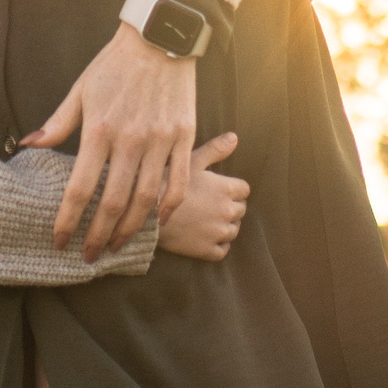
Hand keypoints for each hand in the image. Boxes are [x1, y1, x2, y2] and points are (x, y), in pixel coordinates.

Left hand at [30, 21, 198, 258]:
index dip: (68, 219)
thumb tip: (29, 146)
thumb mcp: (80, 91)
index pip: (79, 187)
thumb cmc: (114, 65)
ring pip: (146, 200)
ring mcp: (161, 141)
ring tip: (116, 245)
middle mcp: (131, 141)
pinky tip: (155, 222)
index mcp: (100, 130)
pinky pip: (178, 182)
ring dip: (130, 229)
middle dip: (98, 235)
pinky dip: (167, 208)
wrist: (161, 39)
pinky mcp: (184, 138)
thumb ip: (57, 124)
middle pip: (113, 202)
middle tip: (88, 256)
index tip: (60, 241)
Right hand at [156, 141, 247, 261]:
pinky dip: (217, 245)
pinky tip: (204, 237)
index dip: (231, 188)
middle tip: (207, 203)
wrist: (143, 213)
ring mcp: (218, 232)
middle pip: (240, 209)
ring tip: (204, 220)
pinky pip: (223, 250)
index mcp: (225, 188)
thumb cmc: (164, 182)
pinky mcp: (208, 250)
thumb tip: (235, 137)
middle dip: (228, 206)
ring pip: (233, 230)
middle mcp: (227, 211)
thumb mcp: (189, 160)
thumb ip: (214, 150)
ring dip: (224, 225)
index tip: (215, 189)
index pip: (244, 189)